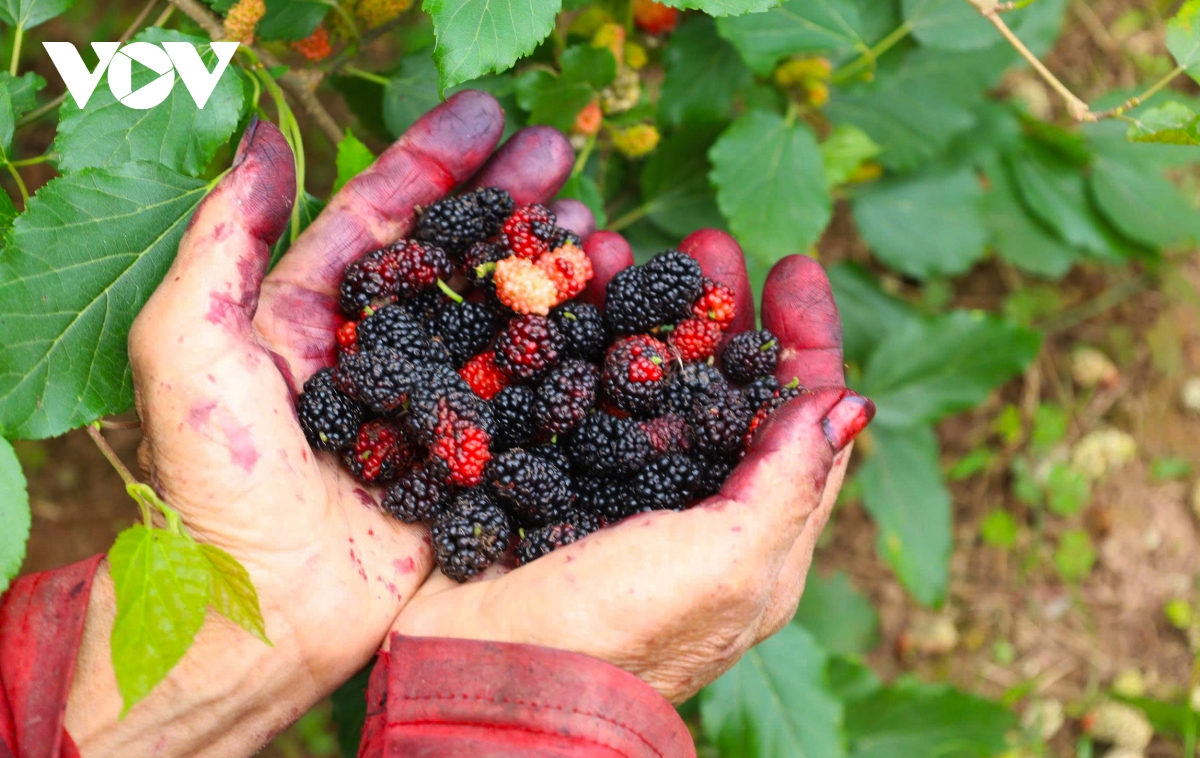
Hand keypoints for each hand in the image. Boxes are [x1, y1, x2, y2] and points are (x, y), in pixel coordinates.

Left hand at [65, 91, 579, 756]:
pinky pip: (520, 389)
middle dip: (506, 200)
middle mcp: (376, 350)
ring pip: (496, 313)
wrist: (261, 610)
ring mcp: (426, 404)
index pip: (382, 217)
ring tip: (596, 224)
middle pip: (453, 255)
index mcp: (311, 314)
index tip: (492, 117)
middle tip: (565, 156)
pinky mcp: (465, 457)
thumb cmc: (214, 481)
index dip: (435, 161)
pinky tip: (601, 310)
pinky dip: (562, 347)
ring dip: (544, 263)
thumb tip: (267, 141)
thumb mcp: (188, 346)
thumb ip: (223, 240)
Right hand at [391, 229, 873, 701]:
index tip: (793, 268)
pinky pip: (570, 389)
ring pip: (642, 375)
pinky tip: (558, 292)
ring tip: (616, 248)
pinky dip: (570, 336)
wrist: (480, 690)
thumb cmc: (616, 638)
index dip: (802, 340)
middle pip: (718, 384)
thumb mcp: (725, 566)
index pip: (799, 420)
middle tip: (704, 242)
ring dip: (638, 307)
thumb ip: (788, 484)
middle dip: (717, 307)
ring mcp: (613, 490)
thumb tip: (850, 403)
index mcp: (751, 533)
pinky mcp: (544, 477)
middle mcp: (688, 506)